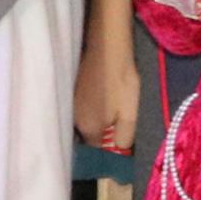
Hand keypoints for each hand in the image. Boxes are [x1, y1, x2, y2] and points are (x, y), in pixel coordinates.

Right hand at [76, 31, 139, 154]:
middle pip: (87, 135)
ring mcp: (70, 103)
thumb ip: (124, 137)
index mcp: (89, 128)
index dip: (108, 148)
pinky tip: (100, 98)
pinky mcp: (71, 89)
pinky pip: (79, 107)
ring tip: (108, 110)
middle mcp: (74, 119)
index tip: (117, 141)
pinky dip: (89, 107)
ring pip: (83, 120)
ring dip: (94, 120)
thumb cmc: (121, 83)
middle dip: (100, 135)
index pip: (96, 149)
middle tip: (115, 125)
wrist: (108, 49)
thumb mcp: (130, 114)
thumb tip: (119, 150)